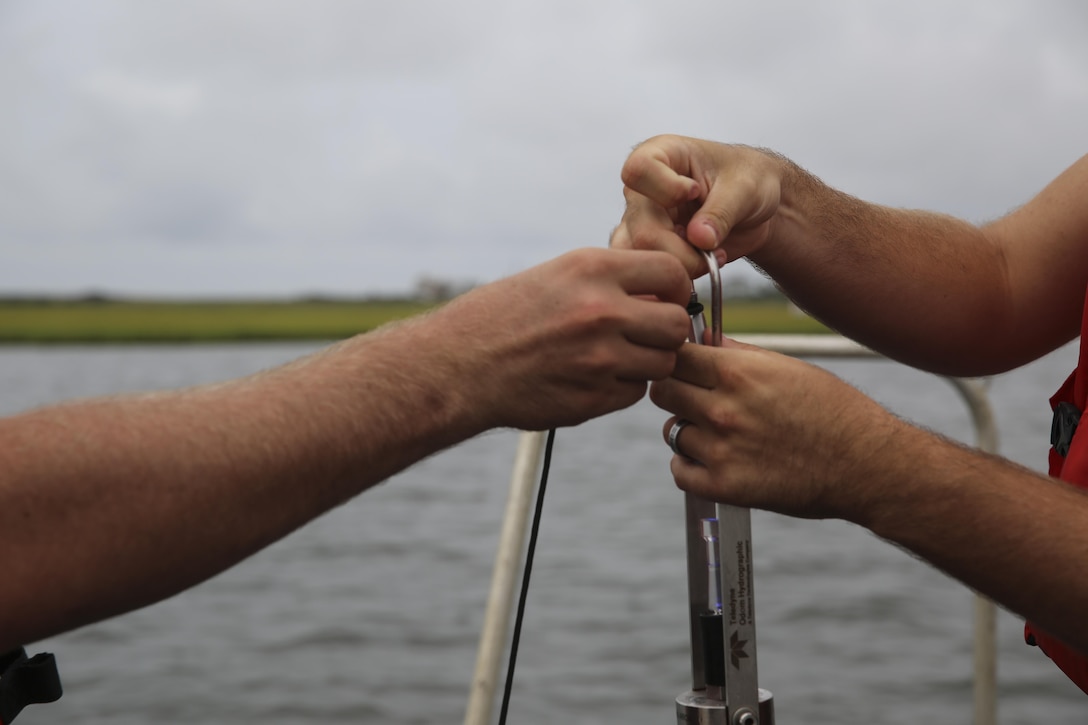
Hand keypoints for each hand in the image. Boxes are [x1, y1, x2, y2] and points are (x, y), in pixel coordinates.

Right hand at [435, 247, 691, 430]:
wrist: (457, 366)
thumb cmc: (501, 317)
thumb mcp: (555, 277)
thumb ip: (610, 280)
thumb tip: (665, 292)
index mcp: (592, 269)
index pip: (672, 273)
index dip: (675, 290)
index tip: (663, 300)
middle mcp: (601, 311)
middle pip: (677, 323)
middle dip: (667, 330)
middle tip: (645, 334)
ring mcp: (600, 358)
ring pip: (663, 362)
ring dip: (647, 361)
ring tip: (614, 356)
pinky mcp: (593, 398)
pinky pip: (635, 392)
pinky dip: (622, 387)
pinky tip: (592, 377)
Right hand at [610, 135, 785, 277]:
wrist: (754, 209)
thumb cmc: (749, 181)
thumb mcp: (746, 188)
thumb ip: (722, 212)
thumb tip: (699, 239)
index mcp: (659, 156)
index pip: (638, 171)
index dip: (667, 189)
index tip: (697, 192)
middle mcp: (641, 192)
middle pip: (641, 228)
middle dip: (680, 250)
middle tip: (714, 250)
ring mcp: (641, 224)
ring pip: (637, 257)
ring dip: (676, 268)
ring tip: (707, 262)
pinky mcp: (649, 252)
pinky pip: (646, 274)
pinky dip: (674, 280)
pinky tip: (701, 268)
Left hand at [650, 340, 901, 520]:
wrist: (865, 464)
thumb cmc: (832, 410)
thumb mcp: (786, 367)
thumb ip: (737, 354)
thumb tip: (703, 339)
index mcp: (738, 374)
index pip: (673, 356)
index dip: (674, 358)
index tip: (682, 365)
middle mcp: (723, 410)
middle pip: (662, 391)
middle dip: (674, 390)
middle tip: (694, 397)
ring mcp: (721, 450)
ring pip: (671, 431)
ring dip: (687, 430)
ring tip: (718, 432)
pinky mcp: (724, 486)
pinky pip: (679, 470)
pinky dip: (690, 465)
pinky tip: (714, 458)